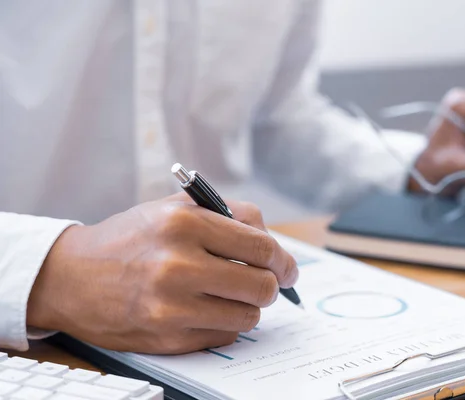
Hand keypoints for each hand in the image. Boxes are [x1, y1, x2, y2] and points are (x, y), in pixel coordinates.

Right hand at [26, 193, 297, 353]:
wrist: (71, 276)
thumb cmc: (130, 239)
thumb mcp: (175, 209)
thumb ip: (228, 217)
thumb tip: (274, 246)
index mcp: (185, 224)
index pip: (261, 246)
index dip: (283, 260)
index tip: (288, 269)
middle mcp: (178, 265)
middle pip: (262, 286)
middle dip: (271, 286)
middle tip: (265, 284)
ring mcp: (171, 307)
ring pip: (248, 316)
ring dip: (247, 307)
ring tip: (229, 295)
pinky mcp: (166, 338)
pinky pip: (224, 336)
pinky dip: (224, 324)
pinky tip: (205, 310)